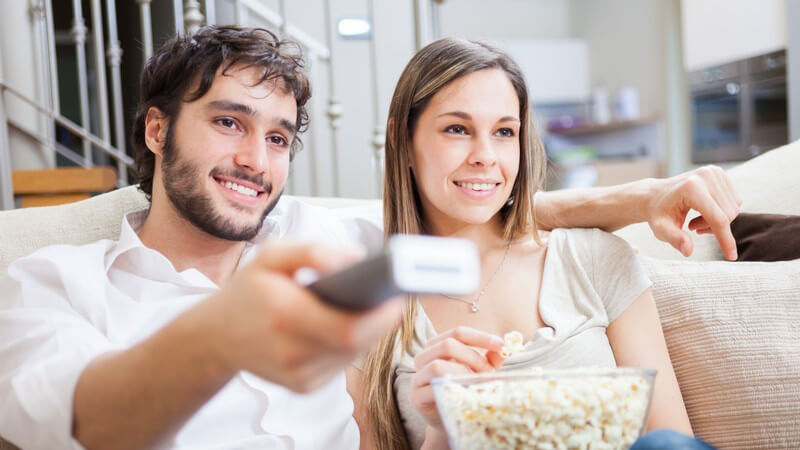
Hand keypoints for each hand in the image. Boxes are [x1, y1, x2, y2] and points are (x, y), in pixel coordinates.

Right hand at [200, 242, 403, 392]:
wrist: (214, 337)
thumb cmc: (249, 291)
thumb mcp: (271, 256)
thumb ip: (313, 251)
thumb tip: (356, 259)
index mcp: (284, 316)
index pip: (350, 329)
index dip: (382, 315)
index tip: (397, 295)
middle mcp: (292, 353)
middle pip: (359, 343)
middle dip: (381, 317)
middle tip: (391, 293)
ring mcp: (298, 376)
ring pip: (355, 353)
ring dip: (368, 329)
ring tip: (369, 303)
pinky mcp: (304, 387)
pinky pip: (343, 363)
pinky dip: (351, 342)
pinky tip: (343, 323)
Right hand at [410, 327, 504, 429]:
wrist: (450, 420)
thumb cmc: (465, 391)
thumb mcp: (480, 372)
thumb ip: (490, 359)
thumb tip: (505, 347)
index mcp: (437, 346)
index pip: (458, 333)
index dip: (480, 337)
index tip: (501, 345)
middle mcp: (423, 358)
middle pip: (447, 345)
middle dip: (473, 357)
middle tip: (489, 373)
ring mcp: (417, 377)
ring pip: (437, 365)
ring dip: (462, 374)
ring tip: (478, 385)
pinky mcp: (416, 397)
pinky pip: (433, 388)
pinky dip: (453, 389)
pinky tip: (466, 394)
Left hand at [645, 165, 741, 259]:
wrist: (656, 195)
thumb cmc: (659, 213)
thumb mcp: (661, 229)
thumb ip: (674, 239)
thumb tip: (688, 251)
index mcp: (692, 187)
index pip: (718, 218)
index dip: (725, 239)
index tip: (731, 256)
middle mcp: (706, 175)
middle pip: (728, 214)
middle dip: (714, 228)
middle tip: (692, 228)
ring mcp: (714, 171)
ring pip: (732, 208)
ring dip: (717, 220)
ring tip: (694, 220)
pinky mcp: (719, 172)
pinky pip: (733, 201)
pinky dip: (721, 211)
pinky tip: (703, 212)